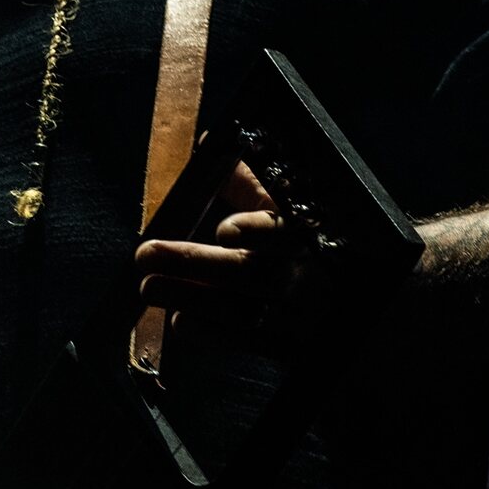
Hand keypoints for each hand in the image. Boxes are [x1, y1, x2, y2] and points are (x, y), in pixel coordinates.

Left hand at [134, 161, 313, 357]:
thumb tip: (207, 142)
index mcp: (306, 232)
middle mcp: (306, 274)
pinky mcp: (291, 346)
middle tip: (146, 254)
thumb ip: (248, 180)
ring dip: (191, 297)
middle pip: (250, 272)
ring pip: (242, 310)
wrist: (342, 305)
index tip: (223, 231)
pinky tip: (180, 321)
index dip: (257, 231)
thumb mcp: (287, 205)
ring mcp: (299, 315)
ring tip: (149, 286)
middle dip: (194, 263)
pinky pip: (247, 342)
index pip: (285, 231)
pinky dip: (211, 332)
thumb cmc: (306, 243)